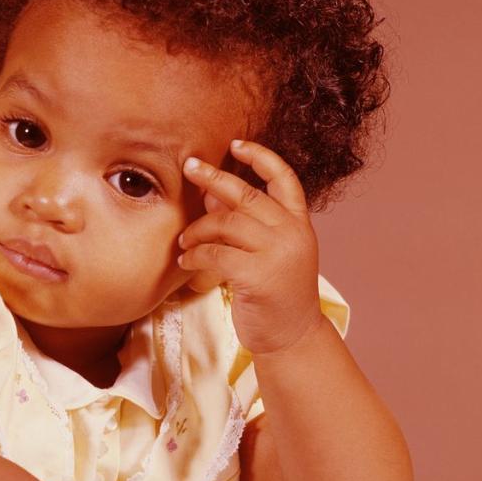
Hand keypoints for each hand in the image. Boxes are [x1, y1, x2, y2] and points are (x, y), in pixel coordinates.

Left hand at [177, 139, 322, 355]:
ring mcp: (278, 253)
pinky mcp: (259, 275)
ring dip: (197, 229)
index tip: (235, 144)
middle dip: (213, 177)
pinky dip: (195, 254)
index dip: (260, 157)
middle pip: (246, 194)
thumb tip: (211, 189)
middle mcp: (292, 233)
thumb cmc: (276, 293)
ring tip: (183, 242)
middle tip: (188, 167)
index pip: (285, 179)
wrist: (291, 337)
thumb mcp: (268, 252)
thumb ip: (247, 222)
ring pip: (226, 223)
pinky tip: (186, 261)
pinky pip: (216, 253)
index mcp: (298, 224)